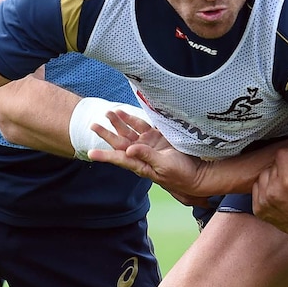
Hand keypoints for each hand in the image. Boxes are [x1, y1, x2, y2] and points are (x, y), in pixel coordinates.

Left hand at [88, 110, 207, 197]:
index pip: (119, 158)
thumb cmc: (180, 174)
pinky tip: (123, 113)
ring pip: (129, 132)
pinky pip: (141, 126)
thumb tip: (129, 150)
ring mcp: (148, 144)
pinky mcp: (157, 136)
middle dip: (107, 133)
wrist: (196, 171)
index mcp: (140, 164)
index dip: (105, 155)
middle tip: (93, 125)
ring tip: (108, 112)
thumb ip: (146, 157)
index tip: (91, 153)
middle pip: (120, 142)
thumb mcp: (164, 167)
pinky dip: (132, 119)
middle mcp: (141, 153)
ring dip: (118, 123)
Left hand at [252, 146, 287, 242]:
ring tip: (287, 186)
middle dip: (285, 168)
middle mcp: (272, 190)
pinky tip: (279, 193)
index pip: (282, 154)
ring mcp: (263, 201)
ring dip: (274, 177)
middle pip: (273, 164)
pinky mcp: (258, 208)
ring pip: (264, 175)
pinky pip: (257, 187)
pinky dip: (266, 187)